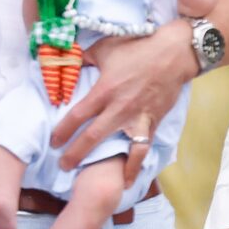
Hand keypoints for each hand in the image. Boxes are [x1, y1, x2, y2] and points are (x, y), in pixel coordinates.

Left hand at [54, 21, 193, 183]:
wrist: (174, 54)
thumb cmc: (138, 49)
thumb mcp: (105, 48)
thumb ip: (83, 59)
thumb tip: (65, 64)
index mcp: (104, 91)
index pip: (77, 116)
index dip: (62, 130)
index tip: (54, 141)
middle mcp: (119, 109)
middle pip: (92, 137)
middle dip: (75, 154)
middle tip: (64, 165)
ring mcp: (139, 118)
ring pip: (122, 149)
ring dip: (109, 166)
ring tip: (98, 180)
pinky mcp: (154, 122)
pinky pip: (143, 147)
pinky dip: (137, 165)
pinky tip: (130, 179)